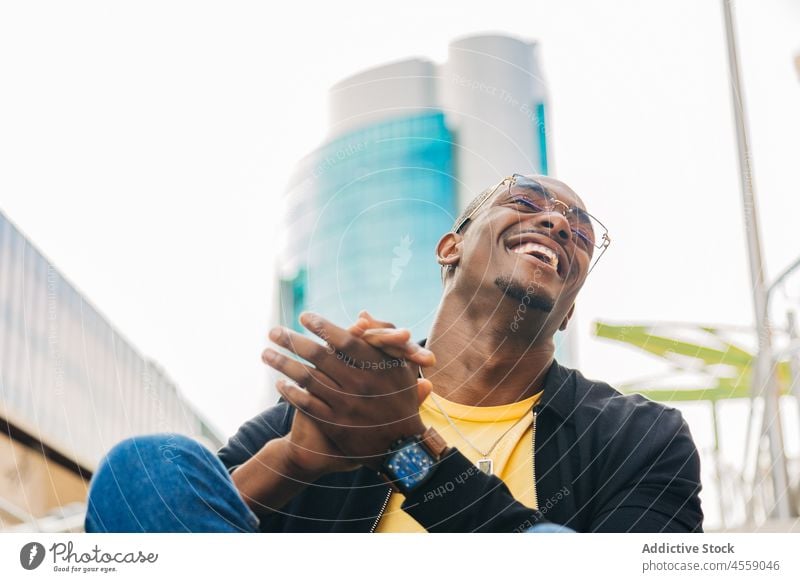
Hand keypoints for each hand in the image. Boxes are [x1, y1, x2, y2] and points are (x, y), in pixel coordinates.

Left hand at [262, 312, 434, 469]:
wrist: (402, 446)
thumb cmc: (401, 400)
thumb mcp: (401, 367)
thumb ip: (384, 339)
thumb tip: (361, 315)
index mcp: (376, 366)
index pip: (343, 340)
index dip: (321, 326)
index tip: (304, 317)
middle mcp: (359, 383)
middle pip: (319, 356)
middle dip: (292, 341)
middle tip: (273, 331)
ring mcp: (345, 405)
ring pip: (307, 379)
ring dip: (283, 364)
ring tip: (266, 353)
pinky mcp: (334, 424)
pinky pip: (306, 404)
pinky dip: (290, 392)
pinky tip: (279, 383)